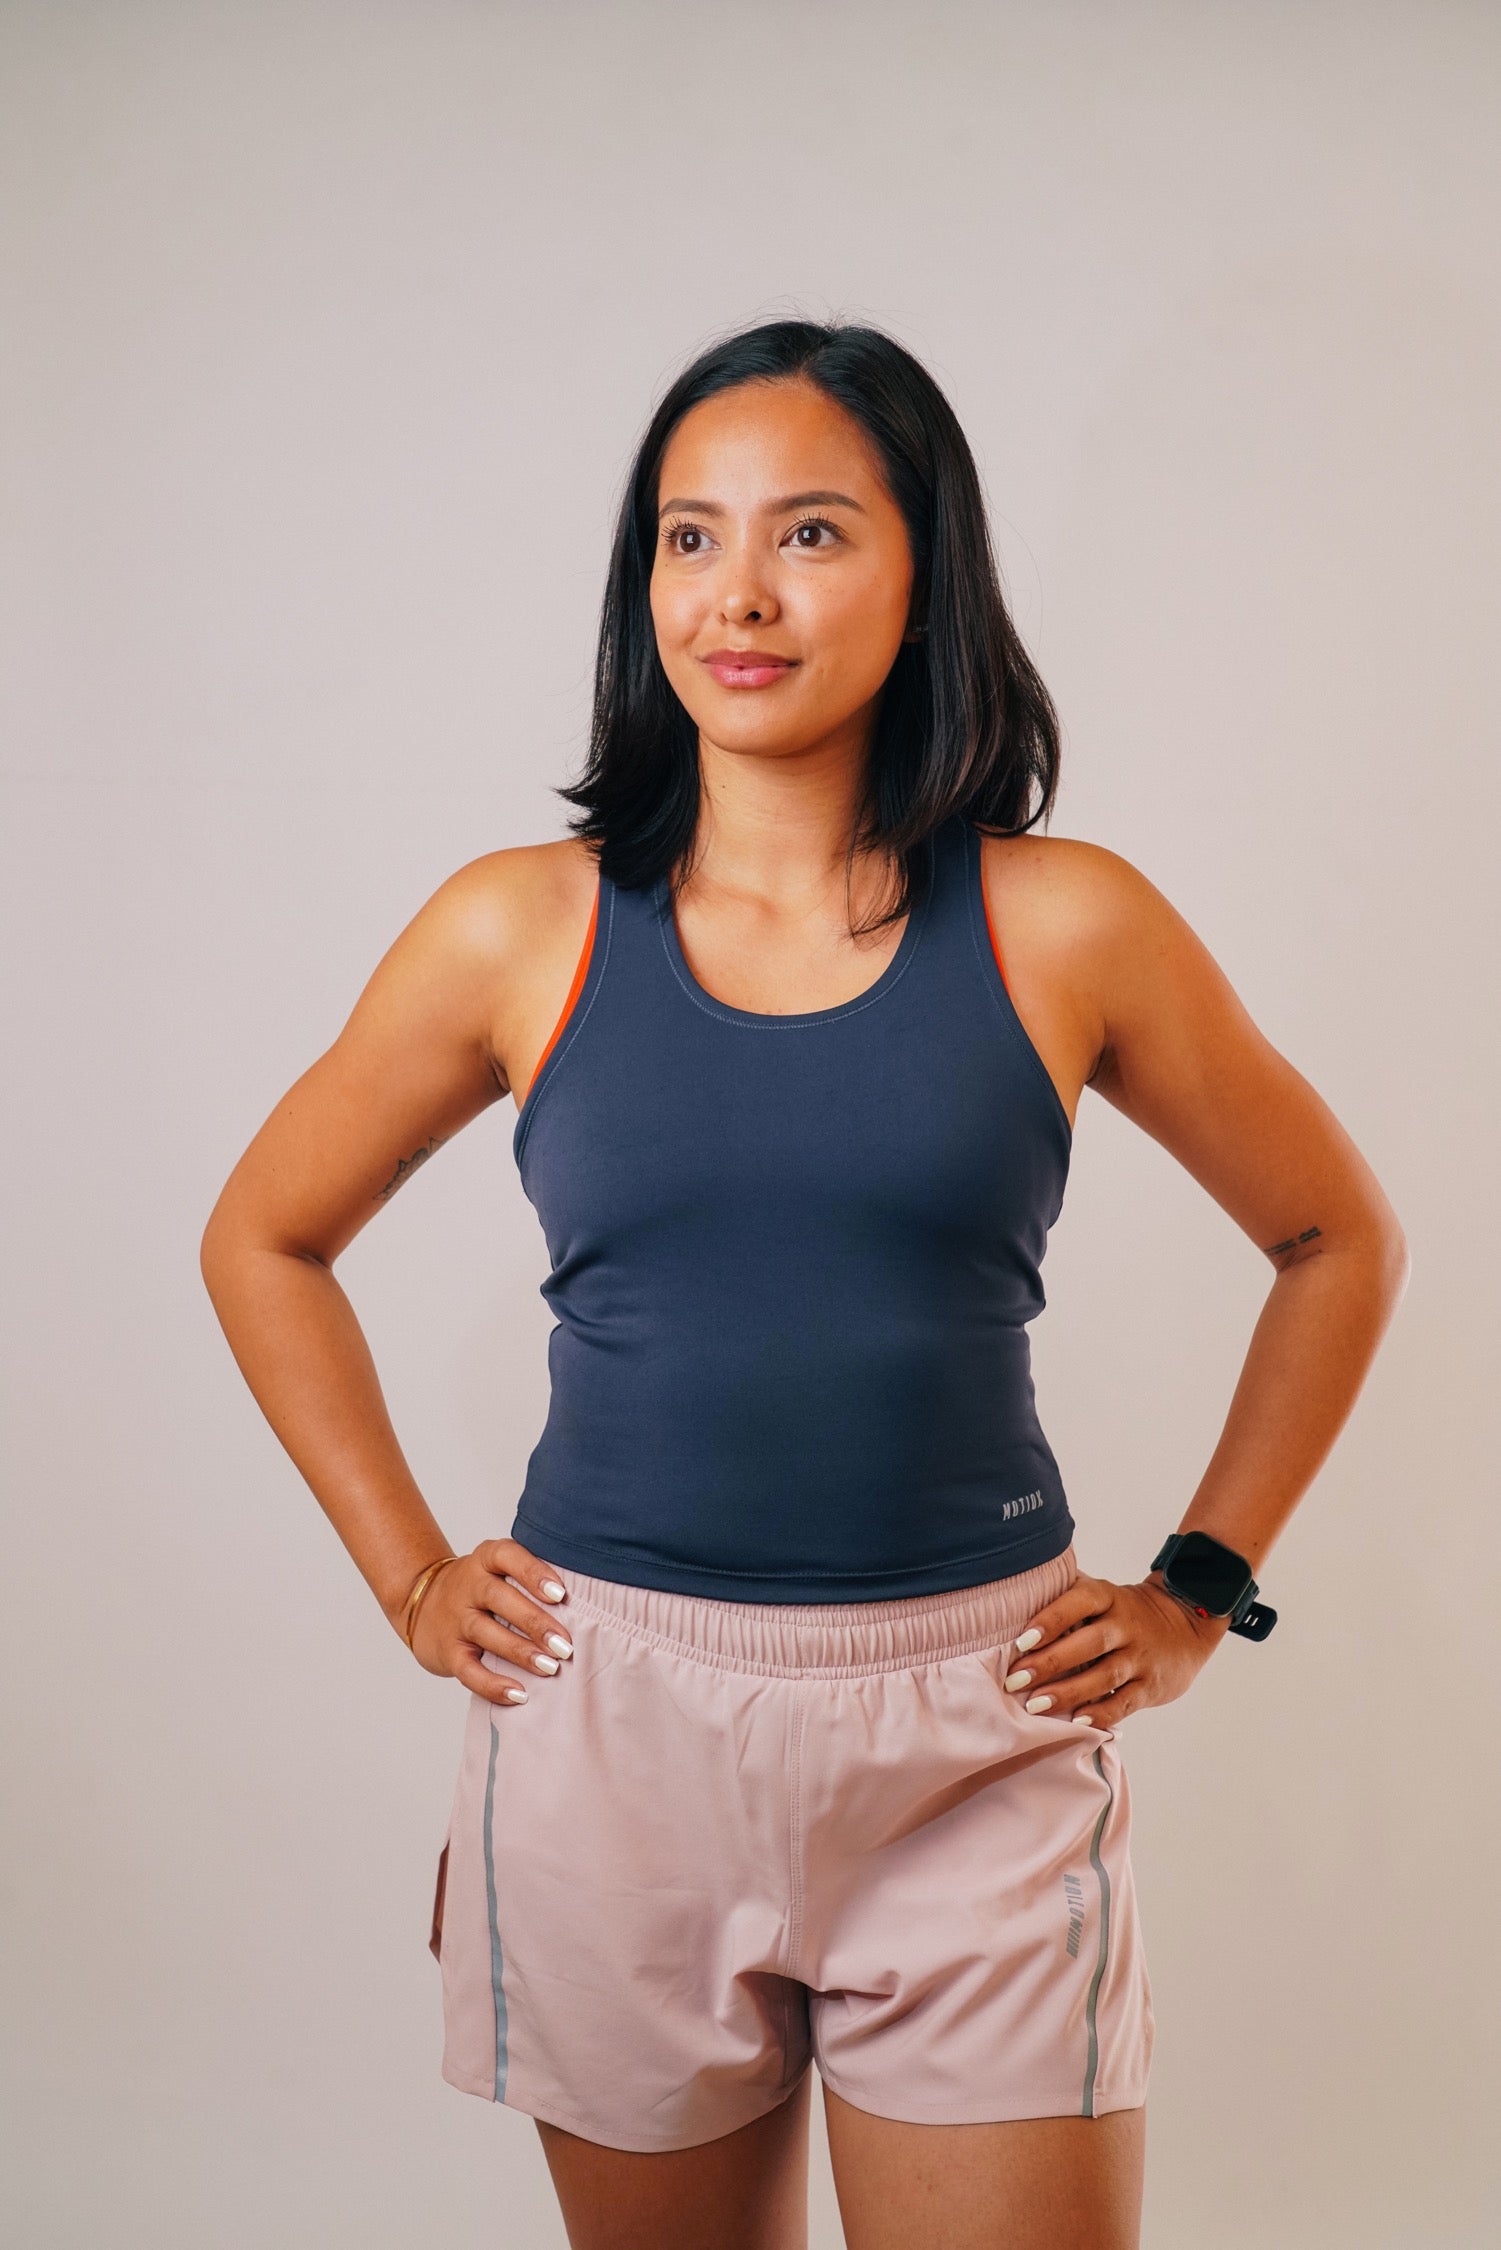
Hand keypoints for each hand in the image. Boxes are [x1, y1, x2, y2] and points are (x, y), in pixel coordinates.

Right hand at [409, 1538, 573, 1706]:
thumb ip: (532, 1577)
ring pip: (486, 1633)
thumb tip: (587, 1601)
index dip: (533, 1573)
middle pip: (499, 1598)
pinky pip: (468, 1670)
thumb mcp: (498, 1569)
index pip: (507, 1557)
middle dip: (535, 1622)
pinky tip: (519, 1693)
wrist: (421, 1604)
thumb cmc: (480, 1588)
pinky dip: (492, 1684)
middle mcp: (468, 1585)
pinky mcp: (448, 1651)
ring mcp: (456, 1619)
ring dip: (521, 1652)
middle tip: (565, 1644)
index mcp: (485, 1559)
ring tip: (551, 1668)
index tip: (561, 1594)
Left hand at [1001, 1569, 1228, 1728]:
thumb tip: (1012, 1602)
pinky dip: (1100, 1713)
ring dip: (1068, 1692)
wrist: (1186, 1624)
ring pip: (1105, 1675)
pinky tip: (1076, 1721)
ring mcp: (1141, 1657)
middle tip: (1015, 1679)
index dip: (1051, 1620)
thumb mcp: (1103, 1594)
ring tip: (1035, 1705)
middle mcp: (1126, 1625)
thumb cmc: (1123, 1611)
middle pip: (1089, 1643)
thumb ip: (1066, 1598)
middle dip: (1050, 1662)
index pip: (1080, 1603)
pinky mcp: (1151, 1686)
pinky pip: (1124, 1701)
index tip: (1022, 1641)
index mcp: (1109, 1597)